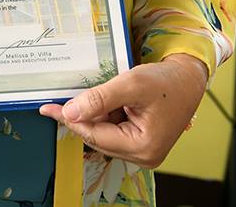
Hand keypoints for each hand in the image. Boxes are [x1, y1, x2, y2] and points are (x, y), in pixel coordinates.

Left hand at [39, 54, 207, 167]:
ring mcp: (142, 151)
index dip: (70, 119)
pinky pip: (111, 130)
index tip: (48, 108)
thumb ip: (99, 99)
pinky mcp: (139, 142)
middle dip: (83, 115)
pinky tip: (109, 100)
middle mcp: (143, 155)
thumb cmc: (166, 81)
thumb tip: (70, 113)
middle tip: (69, 95)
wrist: (187, 79)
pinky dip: (104, 115)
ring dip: (95, 114)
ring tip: (107, 93)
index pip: (94, 135)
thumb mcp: (130, 84)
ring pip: (102, 133)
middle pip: (96, 136)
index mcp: (143, 147)